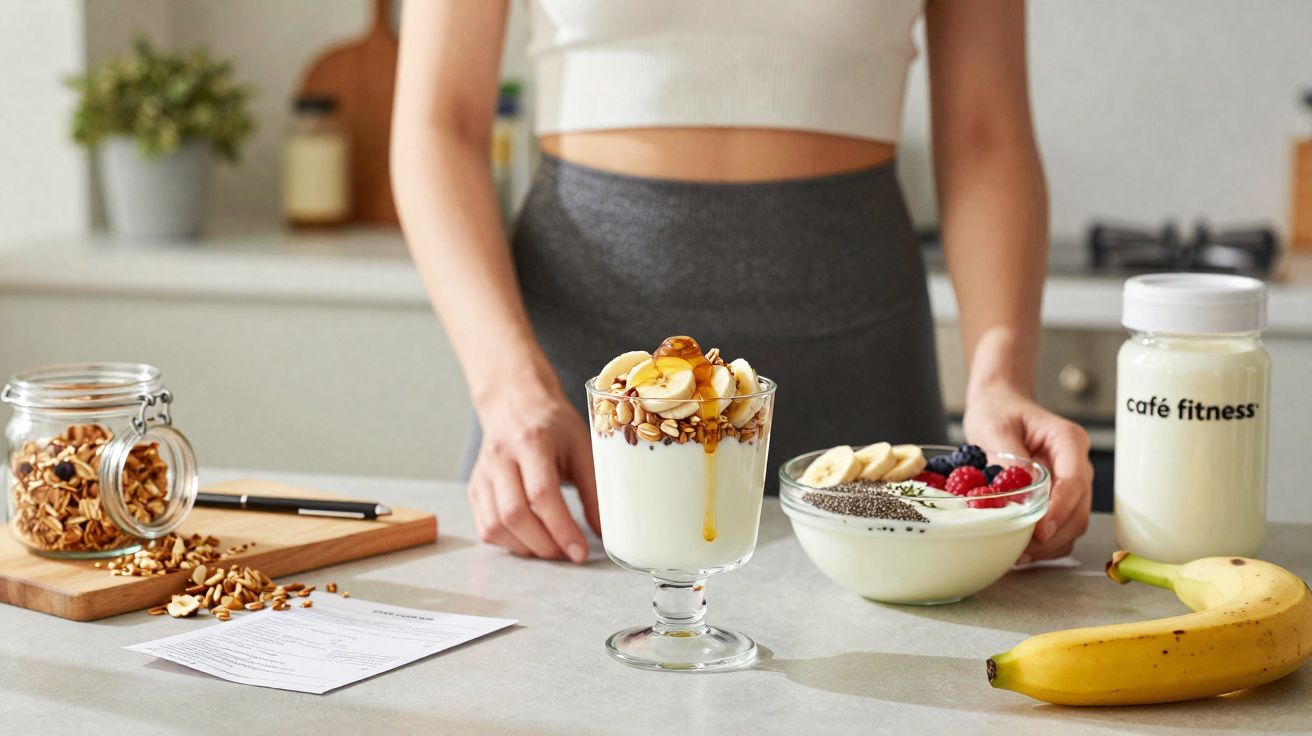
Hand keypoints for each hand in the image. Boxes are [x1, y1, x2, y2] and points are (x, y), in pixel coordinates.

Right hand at [467, 387, 600, 562]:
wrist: (515, 403)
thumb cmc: (554, 425)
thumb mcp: (582, 446)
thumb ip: (594, 488)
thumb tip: (606, 533)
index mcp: (532, 441)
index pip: (542, 494)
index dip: (562, 529)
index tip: (580, 552)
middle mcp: (501, 458)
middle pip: (515, 514)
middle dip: (544, 544)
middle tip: (567, 553)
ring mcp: (482, 474)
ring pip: (495, 526)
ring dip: (525, 548)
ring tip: (550, 547)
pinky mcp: (474, 488)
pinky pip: (484, 527)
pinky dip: (508, 543)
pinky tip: (529, 539)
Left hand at [963, 385, 1092, 562]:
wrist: (998, 407)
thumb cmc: (998, 412)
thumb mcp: (995, 429)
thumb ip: (1009, 462)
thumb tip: (1018, 498)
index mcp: (1069, 441)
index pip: (1074, 482)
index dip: (1059, 510)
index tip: (1040, 531)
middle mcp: (1077, 463)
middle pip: (1079, 509)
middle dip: (1054, 534)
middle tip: (1022, 550)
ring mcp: (1072, 483)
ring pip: (1074, 523)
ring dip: (1050, 544)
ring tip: (1018, 554)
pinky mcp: (1061, 498)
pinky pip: (1062, 527)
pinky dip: (1046, 543)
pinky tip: (1021, 550)